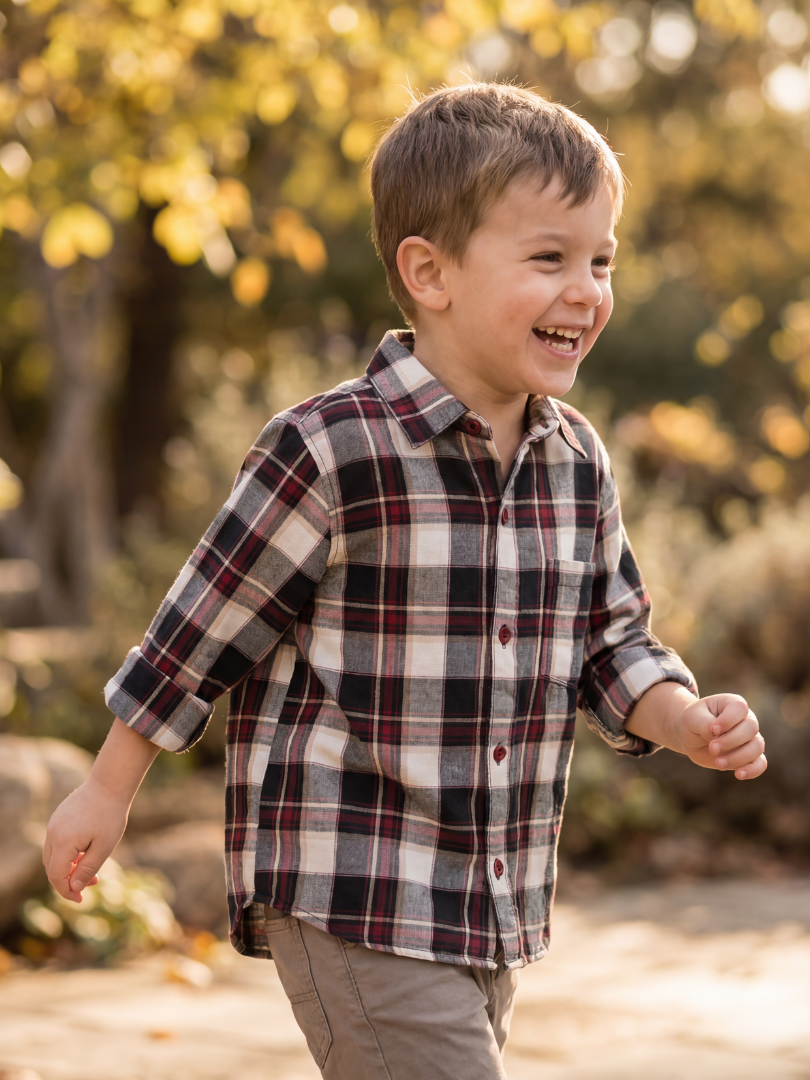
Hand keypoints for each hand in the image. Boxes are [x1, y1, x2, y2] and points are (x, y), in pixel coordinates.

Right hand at [42, 777, 128, 901]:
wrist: (110, 784)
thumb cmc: (111, 815)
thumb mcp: (104, 847)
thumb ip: (87, 869)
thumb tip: (73, 888)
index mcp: (63, 842)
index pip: (56, 876)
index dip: (66, 891)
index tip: (81, 899)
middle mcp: (53, 833)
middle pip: (52, 868)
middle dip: (69, 880)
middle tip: (94, 882)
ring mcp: (53, 824)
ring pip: (53, 856)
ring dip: (68, 867)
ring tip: (93, 868)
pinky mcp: (58, 818)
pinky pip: (57, 842)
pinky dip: (68, 853)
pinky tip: (87, 851)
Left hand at [671, 693, 766, 779]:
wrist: (689, 736)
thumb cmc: (692, 721)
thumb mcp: (692, 717)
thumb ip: (704, 723)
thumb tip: (715, 734)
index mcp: (732, 704)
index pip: (740, 708)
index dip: (729, 720)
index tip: (713, 730)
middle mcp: (745, 720)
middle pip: (751, 728)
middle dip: (731, 741)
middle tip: (712, 748)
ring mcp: (749, 738)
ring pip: (756, 747)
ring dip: (738, 757)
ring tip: (718, 763)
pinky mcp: (748, 757)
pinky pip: (760, 764)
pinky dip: (752, 770)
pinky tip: (738, 774)